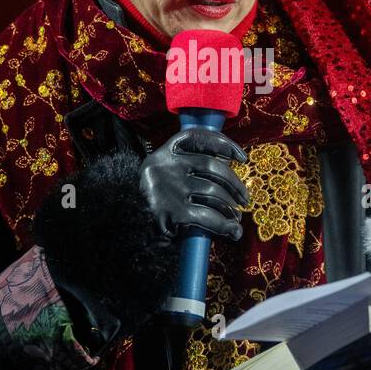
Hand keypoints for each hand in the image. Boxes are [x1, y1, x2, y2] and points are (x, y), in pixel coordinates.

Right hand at [139, 127, 250, 241]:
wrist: (126, 224)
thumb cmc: (153, 201)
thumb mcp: (163, 175)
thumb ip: (187, 167)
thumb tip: (227, 171)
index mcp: (164, 152)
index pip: (197, 137)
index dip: (223, 144)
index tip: (241, 157)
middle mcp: (165, 165)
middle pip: (212, 166)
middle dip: (235, 183)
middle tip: (244, 198)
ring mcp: (168, 188)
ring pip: (214, 192)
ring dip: (231, 206)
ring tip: (236, 218)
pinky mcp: (172, 212)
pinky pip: (208, 216)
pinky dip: (224, 225)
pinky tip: (232, 231)